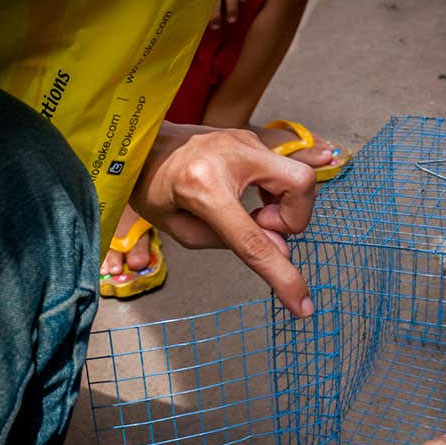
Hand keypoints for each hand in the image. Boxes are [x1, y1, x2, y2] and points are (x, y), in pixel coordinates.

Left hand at [132, 123, 315, 316]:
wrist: (142, 146)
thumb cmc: (154, 189)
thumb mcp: (181, 230)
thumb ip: (231, 243)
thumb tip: (279, 249)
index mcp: (202, 186)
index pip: (253, 238)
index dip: (281, 276)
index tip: (303, 305)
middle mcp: (230, 155)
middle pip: (300, 185)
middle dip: (295, 219)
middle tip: (262, 226)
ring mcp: (244, 141)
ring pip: (299, 177)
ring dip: (285, 206)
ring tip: (253, 214)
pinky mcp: (250, 138)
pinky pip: (285, 170)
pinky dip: (279, 192)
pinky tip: (255, 199)